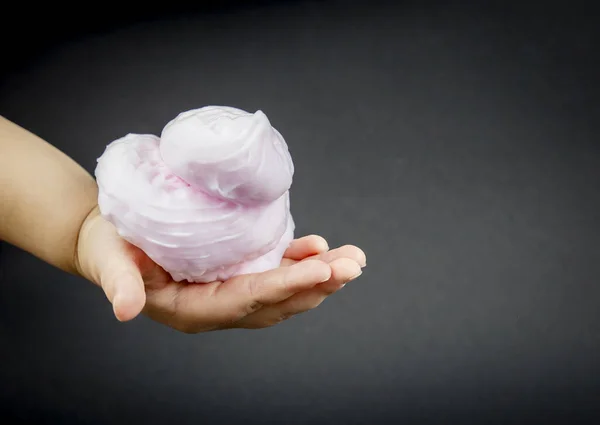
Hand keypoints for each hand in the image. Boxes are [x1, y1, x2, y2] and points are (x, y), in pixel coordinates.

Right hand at [75, 206, 365, 332]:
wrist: (113, 240)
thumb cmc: (111, 247)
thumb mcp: (110, 263)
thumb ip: (120, 284)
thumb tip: (123, 310)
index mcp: (192, 309)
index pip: (246, 301)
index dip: (284, 286)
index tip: (321, 270)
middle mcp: (219, 307)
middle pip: (275, 301)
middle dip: (317, 284)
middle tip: (353, 265)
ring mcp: (231, 292)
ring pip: (283, 291)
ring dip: (320, 276)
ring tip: (352, 259)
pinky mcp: (237, 272)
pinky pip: (274, 273)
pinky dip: (300, 262)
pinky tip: (321, 248)